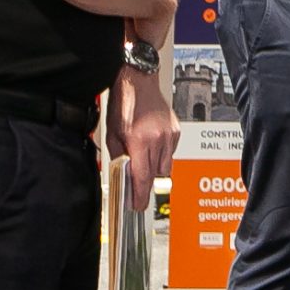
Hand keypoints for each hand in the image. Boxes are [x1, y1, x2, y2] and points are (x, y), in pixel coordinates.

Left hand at [105, 65, 177, 211]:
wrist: (139, 82)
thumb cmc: (124, 104)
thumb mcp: (113, 134)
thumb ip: (120, 157)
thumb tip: (124, 175)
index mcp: (140, 141)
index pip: (142, 177)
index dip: (139, 196)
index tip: (137, 206)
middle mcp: (158, 139)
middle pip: (156, 175)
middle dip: (146, 183)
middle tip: (137, 186)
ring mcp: (170, 135)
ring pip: (166, 167)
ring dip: (155, 169)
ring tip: (144, 160)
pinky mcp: (176, 132)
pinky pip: (171, 154)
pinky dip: (162, 156)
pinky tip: (152, 147)